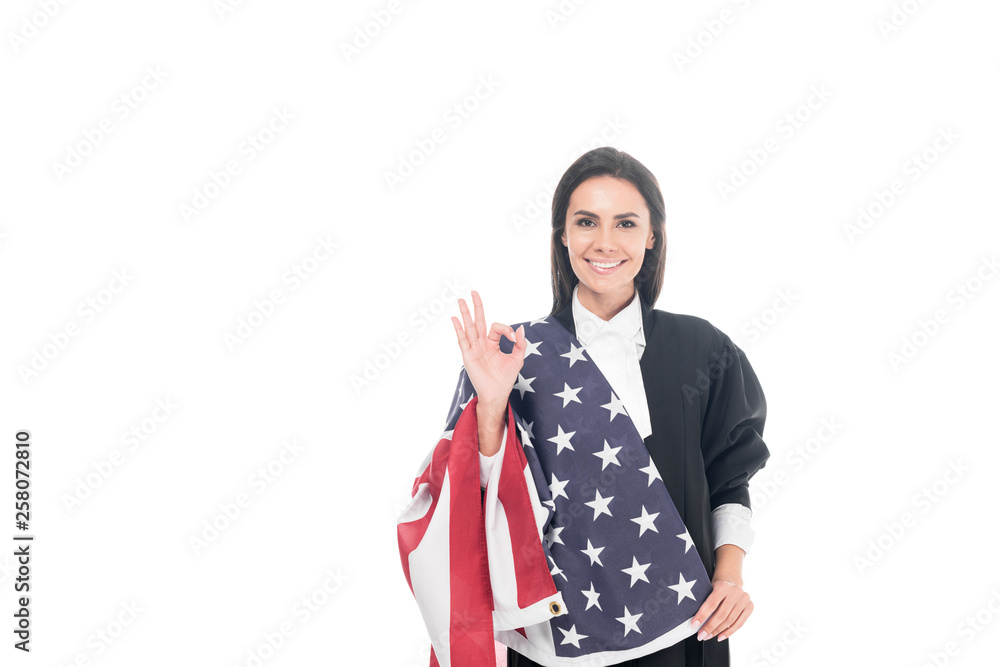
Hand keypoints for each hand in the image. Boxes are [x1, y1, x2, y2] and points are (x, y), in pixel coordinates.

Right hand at [450, 290, 525, 412]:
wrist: (497, 394)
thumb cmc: (505, 378)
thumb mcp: (517, 359)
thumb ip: (520, 344)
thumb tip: (521, 328)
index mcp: (492, 343)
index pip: (496, 327)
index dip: (507, 329)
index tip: (515, 338)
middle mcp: (481, 344)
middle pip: (478, 321)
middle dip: (476, 307)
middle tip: (473, 292)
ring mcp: (474, 349)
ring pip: (469, 327)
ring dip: (465, 313)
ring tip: (461, 300)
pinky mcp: (468, 356)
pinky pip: (462, 340)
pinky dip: (458, 329)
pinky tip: (455, 318)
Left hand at [690, 579, 752, 642]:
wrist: (732, 581)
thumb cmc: (717, 588)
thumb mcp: (710, 588)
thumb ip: (705, 602)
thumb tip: (696, 621)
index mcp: (723, 586)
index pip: (711, 604)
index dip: (702, 616)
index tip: (694, 625)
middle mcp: (735, 592)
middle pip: (721, 614)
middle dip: (710, 627)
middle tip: (701, 635)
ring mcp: (744, 599)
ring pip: (730, 620)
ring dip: (718, 631)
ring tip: (708, 636)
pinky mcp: (750, 606)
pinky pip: (739, 623)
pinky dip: (729, 632)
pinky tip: (720, 636)